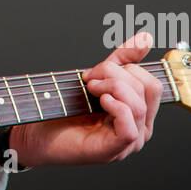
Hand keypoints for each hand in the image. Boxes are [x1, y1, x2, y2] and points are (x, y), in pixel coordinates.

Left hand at [8, 32, 161, 166]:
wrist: (37, 132)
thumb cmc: (65, 108)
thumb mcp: (98, 76)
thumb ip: (122, 59)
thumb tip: (146, 38)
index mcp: (140, 114)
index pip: (153, 83)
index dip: (126, 68)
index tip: (97, 72)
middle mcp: (140, 130)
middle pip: (147, 89)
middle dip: (115, 74)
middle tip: (90, 80)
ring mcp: (129, 143)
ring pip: (138, 104)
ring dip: (110, 87)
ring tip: (90, 90)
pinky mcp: (113, 151)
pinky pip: (129, 125)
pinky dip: (114, 106)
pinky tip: (99, 102)